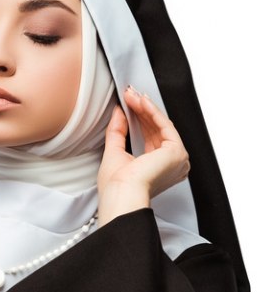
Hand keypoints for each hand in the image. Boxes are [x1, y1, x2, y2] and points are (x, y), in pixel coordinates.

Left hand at [96, 86, 190, 225]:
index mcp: (156, 169)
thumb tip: (119, 112)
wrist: (121, 195)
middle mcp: (169, 165)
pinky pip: (166, 126)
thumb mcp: (114, 152)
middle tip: (129, 95)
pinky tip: (142, 102)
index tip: (127, 105)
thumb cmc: (116, 187)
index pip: (149, 138)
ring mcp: (176, 159)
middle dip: (142, 110)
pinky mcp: (177, 152)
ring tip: (132, 96)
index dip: (139, 119)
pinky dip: (153, 112)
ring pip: (161, 126)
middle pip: (156, 130)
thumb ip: (118, 131)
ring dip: (146, 108)